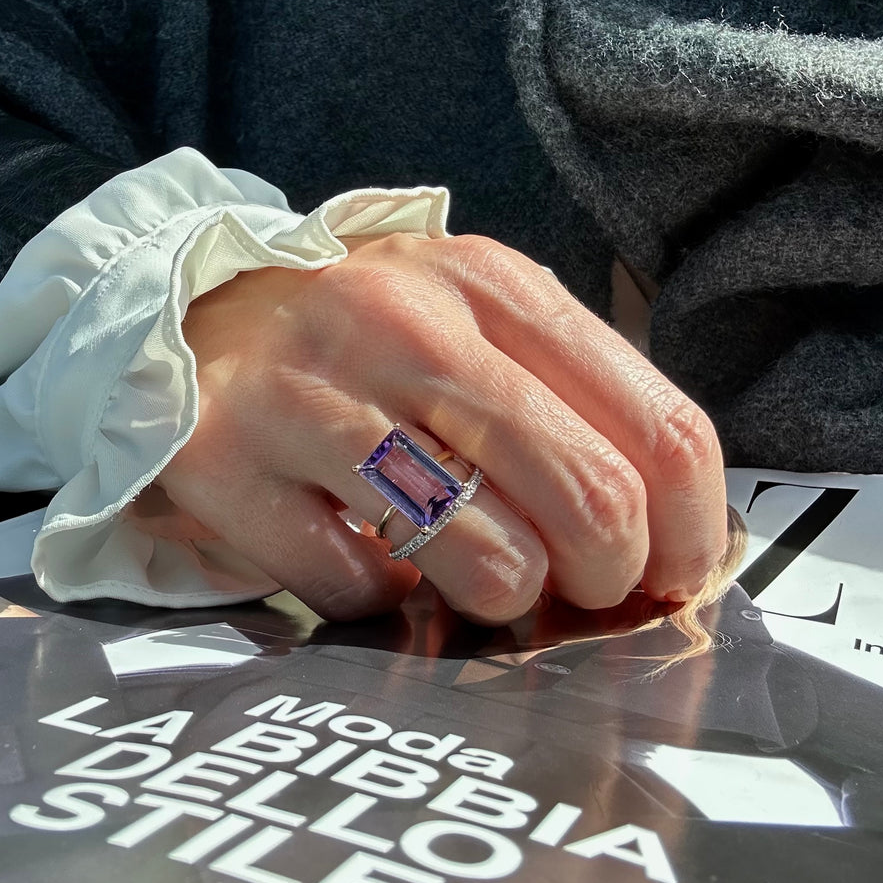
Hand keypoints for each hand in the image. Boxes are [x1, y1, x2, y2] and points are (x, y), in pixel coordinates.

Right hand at [157, 233, 727, 623]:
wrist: (191, 311)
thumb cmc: (362, 335)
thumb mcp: (472, 318)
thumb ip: (570, 397)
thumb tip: (670, 532)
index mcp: (490, 284)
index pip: (660, 427)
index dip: (692, 532)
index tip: (674, 571)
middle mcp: (405, 325)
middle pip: (591, 498)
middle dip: (607, 577)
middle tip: (574, 585)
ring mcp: (312, 392)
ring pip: (486, 557)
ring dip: (497, 595)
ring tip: (466, 570)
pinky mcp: (228, 461)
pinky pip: (357, 591)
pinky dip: (376, 598)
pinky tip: (359, 552)